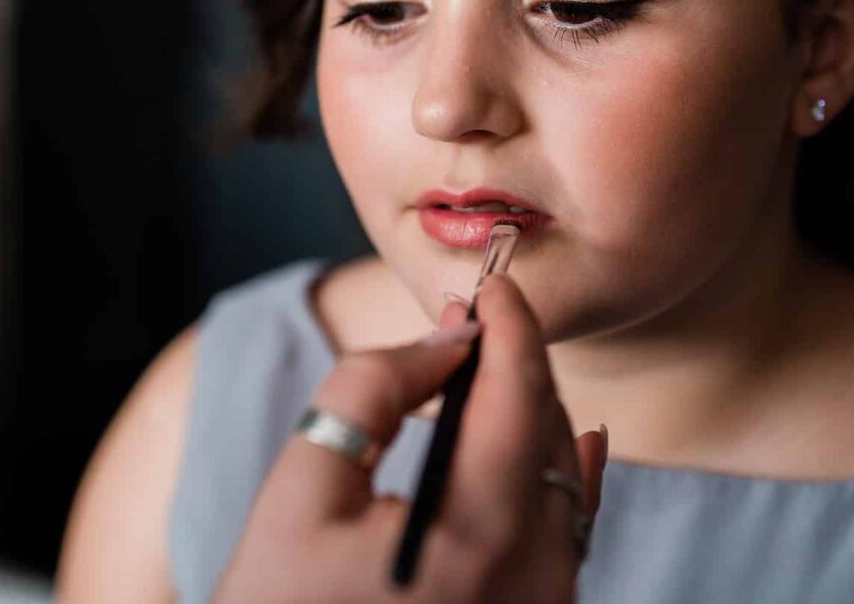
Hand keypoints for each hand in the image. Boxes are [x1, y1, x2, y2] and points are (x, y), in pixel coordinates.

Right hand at [211, 271, 607, 602]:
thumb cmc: (279, 603)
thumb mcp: (302, 486)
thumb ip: (371, 391)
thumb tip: (445, 341)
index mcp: (475, 534)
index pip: (518, 394)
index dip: (510, 324)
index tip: (494, 281)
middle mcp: (531, 575)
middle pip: (550, 427)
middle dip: (513, 360)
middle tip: (470, 320)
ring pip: (568, 472)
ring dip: (533, 411)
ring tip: (487, 371)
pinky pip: (573, 525)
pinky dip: (564, 468)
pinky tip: (570, 437)